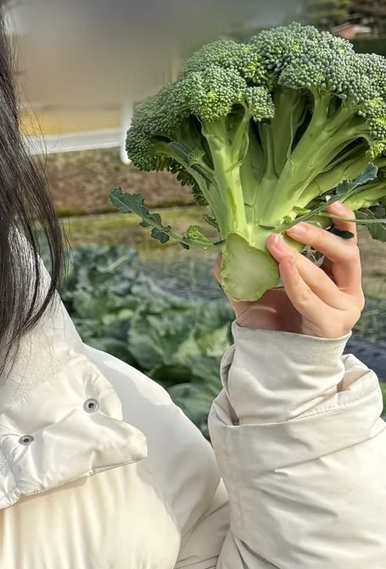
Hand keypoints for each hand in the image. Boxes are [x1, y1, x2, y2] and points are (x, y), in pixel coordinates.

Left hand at [212, 199, 364, 337]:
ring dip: (298, 258)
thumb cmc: (272, 327)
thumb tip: (222, 251)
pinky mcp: (331, 326)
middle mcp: (347, 292)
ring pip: (324, 276)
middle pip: (345, 256)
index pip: (347, 246)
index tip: (330, 204)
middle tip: (292, 226)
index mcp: (337, 279)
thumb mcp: (254, 295)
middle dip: (320, 237)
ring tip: (275, 243)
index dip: (343, 224)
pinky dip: (295, 279)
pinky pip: (310, 297)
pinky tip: (282, 264)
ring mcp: (342, 310)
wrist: (272, 364)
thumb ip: (241, 273)